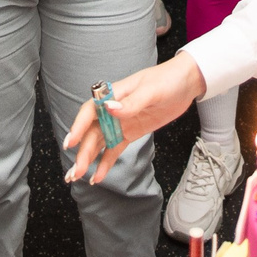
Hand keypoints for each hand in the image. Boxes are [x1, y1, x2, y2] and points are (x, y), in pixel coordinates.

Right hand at [62, 52, 206, 184]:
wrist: (186, 83)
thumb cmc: (167, 79)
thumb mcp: (151, 91)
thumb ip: (131, 102)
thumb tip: (110, 108)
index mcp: (114, 94)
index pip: (90, 111)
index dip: (78, 127)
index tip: (71, 143)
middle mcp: (113, 109)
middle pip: (92, 132)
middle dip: (82, 152)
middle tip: (75, 171)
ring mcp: (121, 122)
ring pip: (99, 142)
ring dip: (88, 159)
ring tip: (78, 177)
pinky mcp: (131, 132)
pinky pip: (114, 149)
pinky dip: (105, 162)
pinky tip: (98, 176)